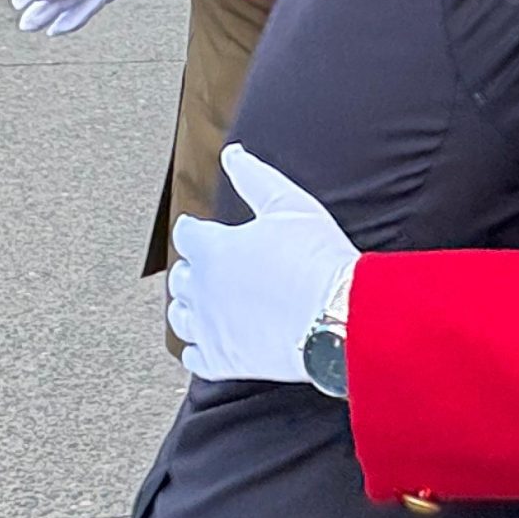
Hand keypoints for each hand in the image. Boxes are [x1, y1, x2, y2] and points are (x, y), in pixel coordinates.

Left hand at [166, 146, 359, 383]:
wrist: (338, 316)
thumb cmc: (317, 260)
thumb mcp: (289, 204)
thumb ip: (253, 177)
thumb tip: (233, 155)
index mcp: (212, 248)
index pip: (187, 234)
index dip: (197, 231)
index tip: (204, 232)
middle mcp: (201, 289)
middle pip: (180, 277)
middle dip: (193, 269)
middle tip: (212, 267)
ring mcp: (209, 328)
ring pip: (180, 318)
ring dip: (189, 307)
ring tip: (207, 303)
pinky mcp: (221, 362)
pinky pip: (194, 357)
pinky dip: (198, 348)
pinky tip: (211, 341)